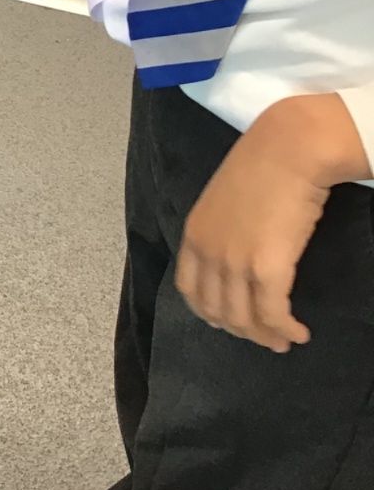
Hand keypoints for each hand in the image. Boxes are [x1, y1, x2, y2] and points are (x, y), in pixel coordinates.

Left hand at [176, 93, 367, 352]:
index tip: (228, 322)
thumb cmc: (264, 165)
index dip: (209, 312)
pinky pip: (272, 314)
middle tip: (264, 338)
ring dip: (265, 336)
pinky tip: (298, 332)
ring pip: (244, 318)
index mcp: (194, 233)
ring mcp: (235, 262)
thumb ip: (223, 228)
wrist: (290, 149)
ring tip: (284, 340)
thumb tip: (238, 254)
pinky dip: (284, 329)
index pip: (190, 290)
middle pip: (217, 310)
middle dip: (241, 330)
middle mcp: (208, 252)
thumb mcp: (226, 199)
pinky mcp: (266, 269)